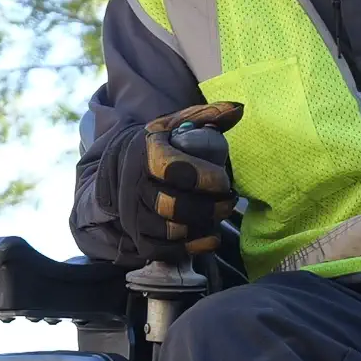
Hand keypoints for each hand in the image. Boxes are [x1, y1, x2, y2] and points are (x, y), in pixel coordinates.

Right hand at [120, 101, 243, 257]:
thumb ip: (209, 115)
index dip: (204, 178)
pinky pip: (162, 251)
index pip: (173, 170)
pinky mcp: (139, 237)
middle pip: (172, 206)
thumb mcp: (179, 123)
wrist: (123, 166)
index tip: (224, 181)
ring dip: (200, 226)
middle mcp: (136, 186)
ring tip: (219, 216)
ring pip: (168, 230)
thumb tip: (237, 109)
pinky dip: (190, 248)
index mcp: (148, 154)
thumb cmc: (162, 145)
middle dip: (208, 208)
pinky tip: (210, 238)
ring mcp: (134, 214)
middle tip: (229, 202)